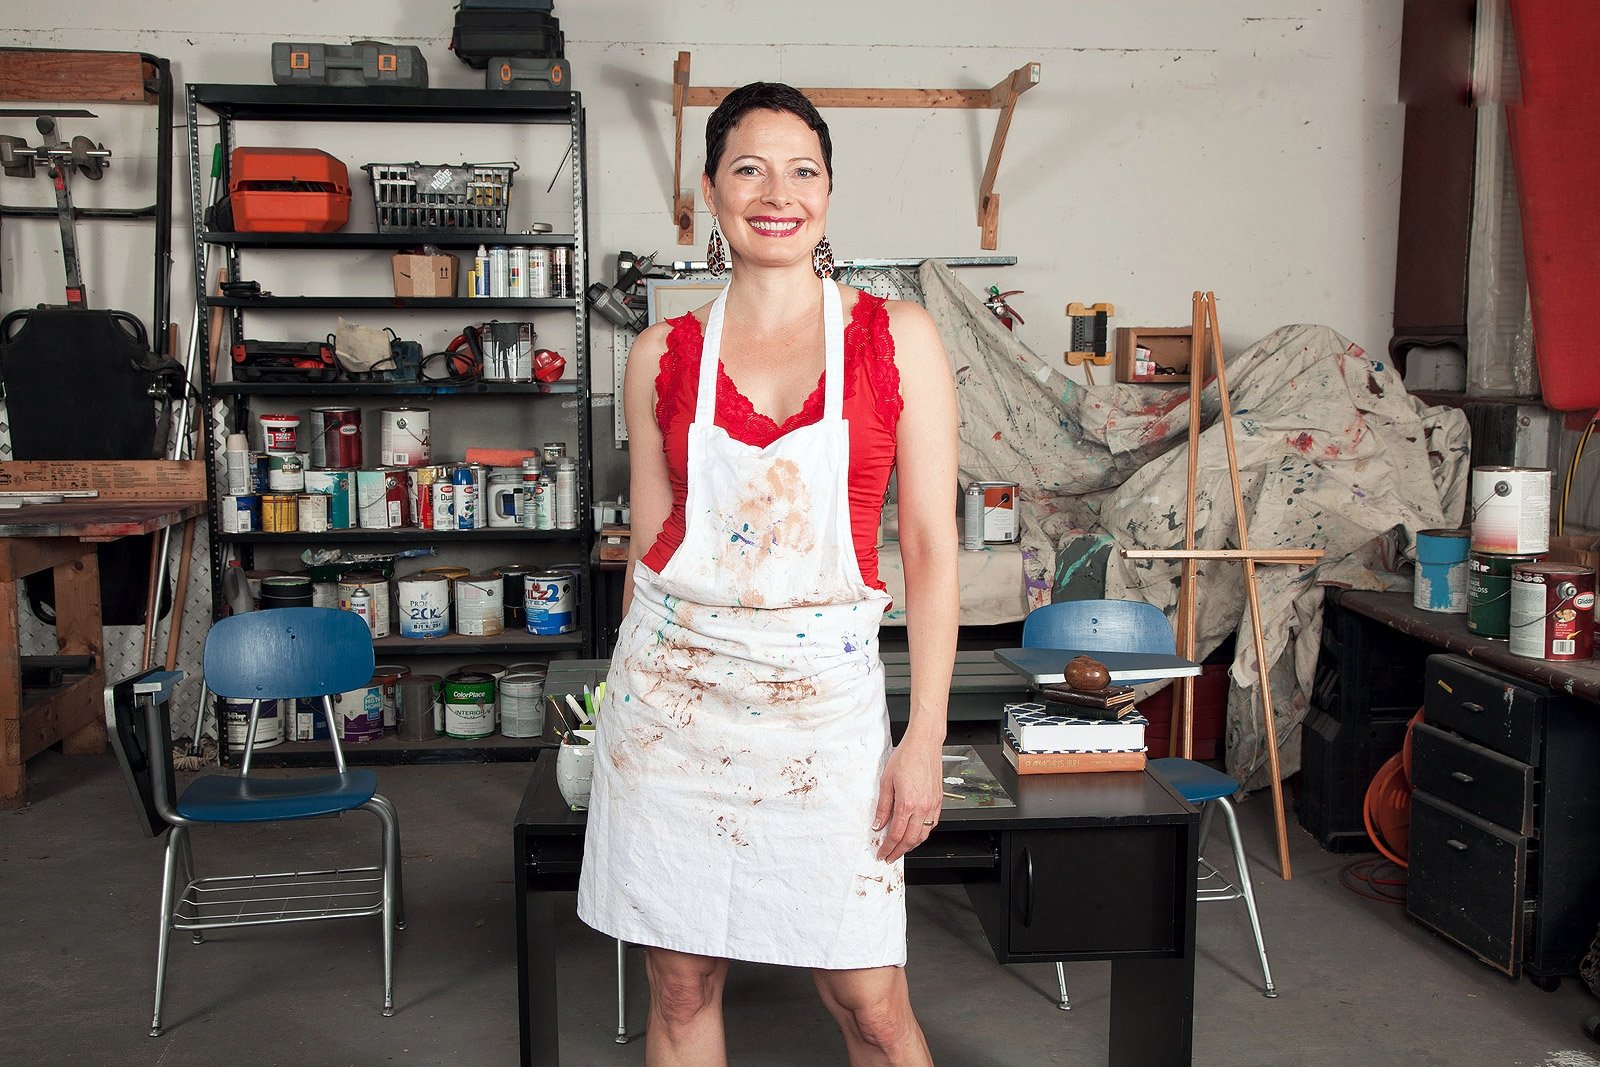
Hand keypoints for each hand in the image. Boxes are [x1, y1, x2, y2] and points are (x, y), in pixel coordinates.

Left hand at [871, 735, 943, 861]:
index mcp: (907, 803)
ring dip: (912, 845)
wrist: (924, 744)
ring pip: (924, 835)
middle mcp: (922, 807)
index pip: (896, 834)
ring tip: (901, 848)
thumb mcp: (886, 781)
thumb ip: (883, 806)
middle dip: (899, 851)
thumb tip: (879, 823)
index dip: (888, 847)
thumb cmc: (906, 757)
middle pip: (911, 839)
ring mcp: (932, 805)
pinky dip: (923, 833)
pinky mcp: (938, 801)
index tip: (882, 853)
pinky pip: (932, 824)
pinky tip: (916, 833)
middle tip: (890, 856)